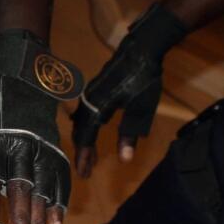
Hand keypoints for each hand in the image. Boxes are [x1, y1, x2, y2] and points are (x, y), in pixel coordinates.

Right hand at [71, 3, 187, 176]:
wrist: (141, 49)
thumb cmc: (143, 80)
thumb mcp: (140, 110)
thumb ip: (129, 134)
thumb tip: (124, 160)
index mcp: (97, 108)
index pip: (86, 139)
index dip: (84, 157)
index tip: (84, 174)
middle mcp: (88, 102)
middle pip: (80, 132)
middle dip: (82, 151)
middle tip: (86, 169)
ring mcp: (90, 93)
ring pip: (80, 122)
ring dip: (83, 139)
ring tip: (88, 154)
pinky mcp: (94, 88)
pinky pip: (83, 112)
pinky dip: (85, 126)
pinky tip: (89, 129)